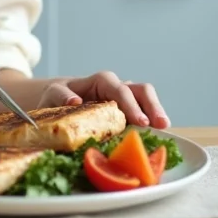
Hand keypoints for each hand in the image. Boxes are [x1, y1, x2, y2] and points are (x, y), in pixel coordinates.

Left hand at [39, 72, 169, 128]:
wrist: (59, 102)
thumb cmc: (57, 98)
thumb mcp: (53, 94)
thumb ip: (61, 95)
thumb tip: (75, 101)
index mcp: (100, 82)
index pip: (119, 89)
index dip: (130, 105)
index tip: (140, 122)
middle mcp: (116, 88)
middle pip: (140, 90)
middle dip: (152, 106)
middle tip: (159, 124)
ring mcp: (125, 100)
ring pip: (146, 99)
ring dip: (156, 112)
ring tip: (164, 128)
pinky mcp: (128, 113)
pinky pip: (144, 113)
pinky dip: (151, 122)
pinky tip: (157, 136)